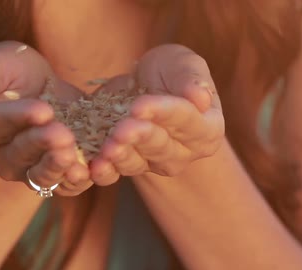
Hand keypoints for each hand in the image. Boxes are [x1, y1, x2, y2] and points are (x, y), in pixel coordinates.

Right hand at [0, 41, 92, 195]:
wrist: (40, 83)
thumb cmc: (9, 71)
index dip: (18, 118)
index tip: (42, 109)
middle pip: (20, 154)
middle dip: (42, 143)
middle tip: (62, 132)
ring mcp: (27, 171)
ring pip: (41, 176)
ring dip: (57, 165)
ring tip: (72, 151)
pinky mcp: (54, 176)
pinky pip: (63, 187)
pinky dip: (75, 182)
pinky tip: (86, 171)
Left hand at [89, 44, 224, 184]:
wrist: (142, 85)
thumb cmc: (169, 73)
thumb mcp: (182, 64)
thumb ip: (192, 78)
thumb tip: (201, 97)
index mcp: (206, 128)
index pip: (186, 121)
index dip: (163, 113)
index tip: (140, 105)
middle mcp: (184, 153)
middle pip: (161, 146)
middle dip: (140, 137)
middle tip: (121, 130)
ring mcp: (155, 164)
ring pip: (138, 163)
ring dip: (121, 156)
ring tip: (108, 148)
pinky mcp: (130, 167)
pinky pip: (116, 173)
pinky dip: (105, 171)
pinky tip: (95, 167)